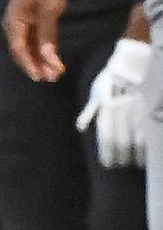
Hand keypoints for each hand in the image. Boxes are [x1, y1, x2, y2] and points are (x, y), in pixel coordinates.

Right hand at [5, 0, 69, 82]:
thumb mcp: (49, 10)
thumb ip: (47, 35)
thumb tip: (48, 57)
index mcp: (14, 21)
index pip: (19, 48)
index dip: (29, 64)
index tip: (41, 76)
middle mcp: (14, 25)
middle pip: (22, 51)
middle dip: (36, 65)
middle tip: (51, 78)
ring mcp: (21, 23)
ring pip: (28, 47)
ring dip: (40, 60)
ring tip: (54, 72)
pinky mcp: (30, 22)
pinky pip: (33, 41)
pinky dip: (42, 50)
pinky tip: (51, 59)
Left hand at [75, 36, 150, 167]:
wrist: (133, 64)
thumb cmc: (111, 79)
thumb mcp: (96, 93)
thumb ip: (90, 113)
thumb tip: (80, 128)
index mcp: (106, 111)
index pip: (106, 137)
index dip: (107, 153)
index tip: (108, 164)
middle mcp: (120, 115)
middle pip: (120, 141)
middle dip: (120, 155)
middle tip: (120, 165)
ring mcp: (136, 113)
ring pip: (135, 139)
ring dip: (134, 154)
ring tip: (134, 163)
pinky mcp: (149, 111)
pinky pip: (149, 132)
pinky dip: (147, 145)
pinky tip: (147, 153)